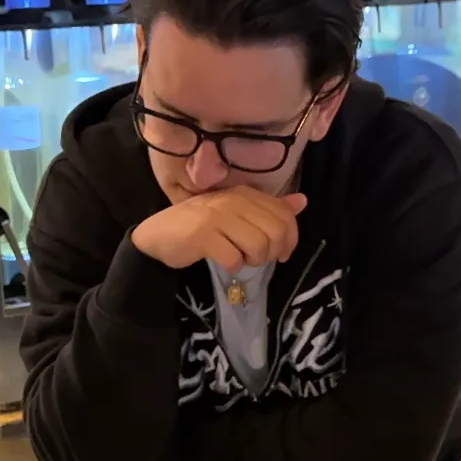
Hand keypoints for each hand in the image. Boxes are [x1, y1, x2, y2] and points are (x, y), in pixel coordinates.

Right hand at [131, 186, 307, 269]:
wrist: (158, 235)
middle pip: (275, 232)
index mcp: (245, 193)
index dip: (290, 239)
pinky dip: (233, 266)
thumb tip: (302, 202)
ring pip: (258, 246)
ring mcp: (217, 217)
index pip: (284, 215)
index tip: (281, 253)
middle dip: (272, 253)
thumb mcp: (236, 213)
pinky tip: (225, 261)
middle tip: (258, 258)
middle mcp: (233, 201)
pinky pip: (234, 258)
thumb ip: (269, 208)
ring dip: (253, 260)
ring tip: (241, 258)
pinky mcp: (202, 236)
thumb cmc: (201, 226)